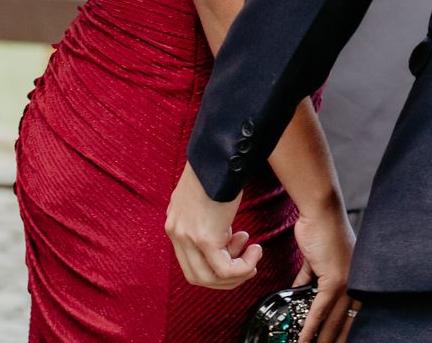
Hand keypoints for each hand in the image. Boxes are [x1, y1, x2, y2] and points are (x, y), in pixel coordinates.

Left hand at [166, 162, 261, 289]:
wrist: (222, 154)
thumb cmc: (219, 169)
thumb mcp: (205, 197)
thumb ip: (207, 219)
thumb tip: (224, 236)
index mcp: (175, 223)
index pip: (189, 262)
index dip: (214, 264)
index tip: (236, 247)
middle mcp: (176, 233)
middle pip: (196, 276)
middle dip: (225, 277)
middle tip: (247, 261)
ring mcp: (188, 237)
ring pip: (209, 278)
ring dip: (237, 274)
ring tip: (254, 254)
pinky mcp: (205, 238)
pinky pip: (224, 270)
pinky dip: (243, 268)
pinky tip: (256, 251)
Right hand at [291, 199, 358, 341]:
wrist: (321, 212)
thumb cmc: (320, 230)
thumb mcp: (317, 260)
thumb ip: (311, 278)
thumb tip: (299, 291)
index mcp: (356, 276)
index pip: (353, 312)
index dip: (345, 330)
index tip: (337, 341)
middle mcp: (357, 280)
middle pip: (346, 320)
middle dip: (335, 339)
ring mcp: (348, 280)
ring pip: (334, 319)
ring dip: (322, 339)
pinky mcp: (334, 279)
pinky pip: (321, 309)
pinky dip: (311, 326)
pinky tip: (304, 338)